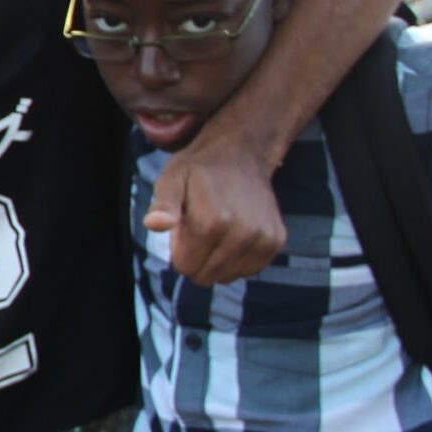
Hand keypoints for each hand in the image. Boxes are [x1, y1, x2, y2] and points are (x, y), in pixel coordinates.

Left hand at [143, 127, 286, 285]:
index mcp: (213, 222)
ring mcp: (263, 238)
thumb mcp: (171, 181)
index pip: (186, 267)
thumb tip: (154, 224)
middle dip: (197, 258)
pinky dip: (238, 259)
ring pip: (229, 276)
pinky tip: (234, 235)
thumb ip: (162, 206)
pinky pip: (249, 270)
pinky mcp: (276, 240)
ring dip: (218, 260)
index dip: (179, 252)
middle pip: (207, 275)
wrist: (241, 154)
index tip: (183, 228)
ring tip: (217, 229)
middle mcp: (242, 233)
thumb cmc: (199, 171)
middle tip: (199, 229)